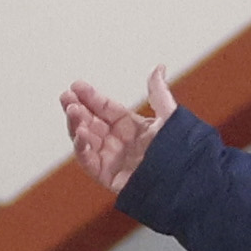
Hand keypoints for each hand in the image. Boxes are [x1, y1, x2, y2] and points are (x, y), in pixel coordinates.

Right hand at [60, 66, 177, 194]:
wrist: (184, 182)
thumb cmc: (180, 153)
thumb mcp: (170, 118)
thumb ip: (159, 94)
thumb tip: (159, 68)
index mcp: (132, 127)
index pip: (106, 108)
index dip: (91, 97)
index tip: (77, 85)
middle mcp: (119, 142)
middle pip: (91, 122)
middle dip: (77, 108)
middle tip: (67, 96)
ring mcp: (112, 159)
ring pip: (85, 139)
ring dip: (76, 124)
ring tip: (72, 110)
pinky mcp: (108, 176)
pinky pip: (88, 161)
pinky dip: (81, 147)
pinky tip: (80, 133)